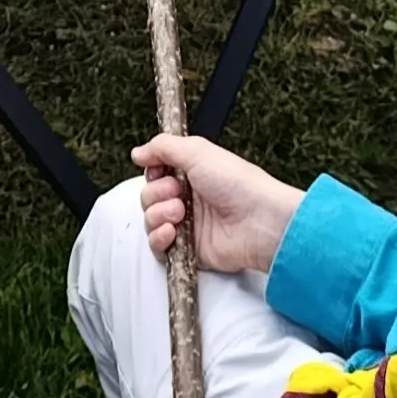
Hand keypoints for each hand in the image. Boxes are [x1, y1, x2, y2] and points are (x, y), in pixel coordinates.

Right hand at [132, 133, 302, 274]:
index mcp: (192, 173)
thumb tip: (138, 152)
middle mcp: (188, 198)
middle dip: (156, 193)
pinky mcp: (188, 250)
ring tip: (179, 212)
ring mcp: (187, 225)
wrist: (258, 221)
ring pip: (150, 220)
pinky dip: (159, 238)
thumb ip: (163, 147)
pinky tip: (172, 232)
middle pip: (149, 196)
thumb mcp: (198, 151)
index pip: (156, 173)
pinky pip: (158, 247)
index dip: (152, 172)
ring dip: (158, 214)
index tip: (158, 170)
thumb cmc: (237, 183)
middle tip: (177, 192)